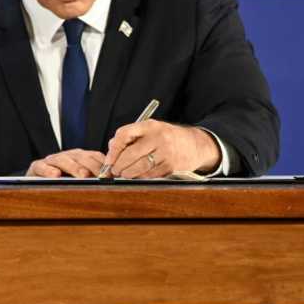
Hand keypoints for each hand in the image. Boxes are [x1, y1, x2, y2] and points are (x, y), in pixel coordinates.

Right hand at [26, 149, 106, 177]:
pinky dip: (48, 170)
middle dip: (91, 165)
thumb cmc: (62, 181)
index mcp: (79, 157)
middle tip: (99, 175)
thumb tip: (113, 180)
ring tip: (82, 176)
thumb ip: (94, 176)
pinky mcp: (37, 166)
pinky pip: (41, 166)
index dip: (103, 164)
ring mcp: (51, 160)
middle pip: (80, 157)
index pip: (94, 156)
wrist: (37, 181)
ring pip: (63, 160)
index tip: (111, 174)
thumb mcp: (80, 178)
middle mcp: (67, 156)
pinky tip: (55, 175)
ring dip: (74, 167)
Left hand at [105, 119, 219, 178]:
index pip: (124, 134)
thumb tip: (111, 149)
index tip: (108, 159)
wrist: (195, 144)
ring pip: (139, 167)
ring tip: (124, 174)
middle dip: (118, 165)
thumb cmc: (166, 137)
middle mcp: (158, 137)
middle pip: (130, 154)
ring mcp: (166, 152)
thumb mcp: (150, 130)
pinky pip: (150, 174)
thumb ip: (130, 137)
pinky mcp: (171, 166)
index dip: (113, 149)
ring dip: (128, 173)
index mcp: (149, 125)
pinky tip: (137, 176)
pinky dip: (141, 177)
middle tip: (114, 170)